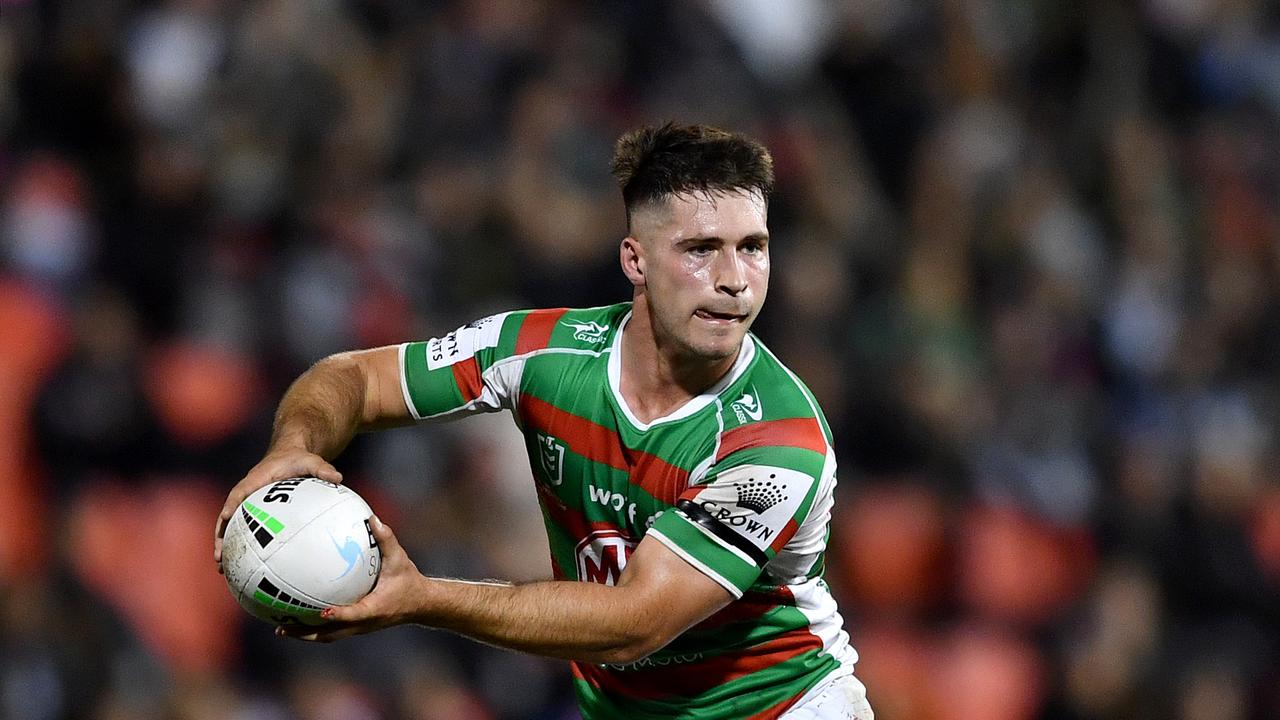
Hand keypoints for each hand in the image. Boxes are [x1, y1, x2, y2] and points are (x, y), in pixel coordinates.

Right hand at [214, 448, 342, 569]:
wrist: (290, 453)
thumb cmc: (298, 457)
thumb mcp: (311, 460)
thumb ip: (322, 468)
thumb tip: (338, 478)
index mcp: (256, 479)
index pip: (240, 492)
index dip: (232, 504)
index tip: (226, 517)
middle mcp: (247, 492)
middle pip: (228, 515)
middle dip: (221, 535)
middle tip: (218, 556)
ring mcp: (249, 503)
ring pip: (232, 526)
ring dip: (225, 545)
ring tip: (221, 568)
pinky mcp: (254, 510)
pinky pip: (245, 528)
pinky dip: (242, 544)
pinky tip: (246, 565)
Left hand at [277, 516, 426, 641]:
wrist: (419, 604)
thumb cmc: (408, 580)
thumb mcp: (400, 558)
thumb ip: (386, 539)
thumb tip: (372, 518)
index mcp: (375, 609)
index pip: (354, 615)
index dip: (339, 616)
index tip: (322, 612)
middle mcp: (364, 623)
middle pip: (330, 634)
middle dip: (306, 632)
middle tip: (282, 626)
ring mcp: (358, 628)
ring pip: (327, 637)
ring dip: (304, 634)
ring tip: (280, 628)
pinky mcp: (355, 628)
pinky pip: (330, 631)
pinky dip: (313, 628)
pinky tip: (297, 618)